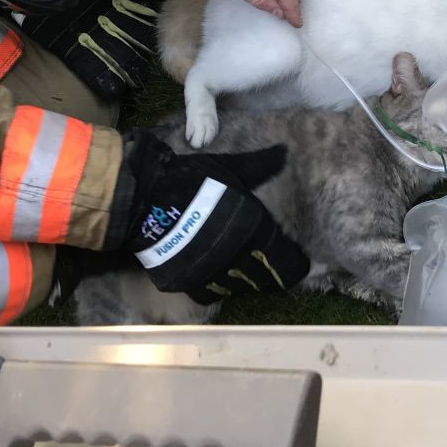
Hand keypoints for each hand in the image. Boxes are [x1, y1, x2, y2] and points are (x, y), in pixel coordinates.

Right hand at [115, 132, 308, 303]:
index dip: (294, 266)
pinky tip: (215, 278)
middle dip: (270, 275)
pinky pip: (209, 294)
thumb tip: (284, 152)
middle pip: (264, 279)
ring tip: (244, 273)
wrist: (148, 201)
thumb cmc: (193, 181)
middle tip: (271, 270)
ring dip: (244, 281)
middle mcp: (240, 258)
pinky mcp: (189, 283)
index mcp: (256, 232)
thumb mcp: (230, 170)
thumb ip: (259, 166)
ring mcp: (214, 274)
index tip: (298, 265)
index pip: (287, 262)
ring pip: (239, 287)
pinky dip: (215, 287)